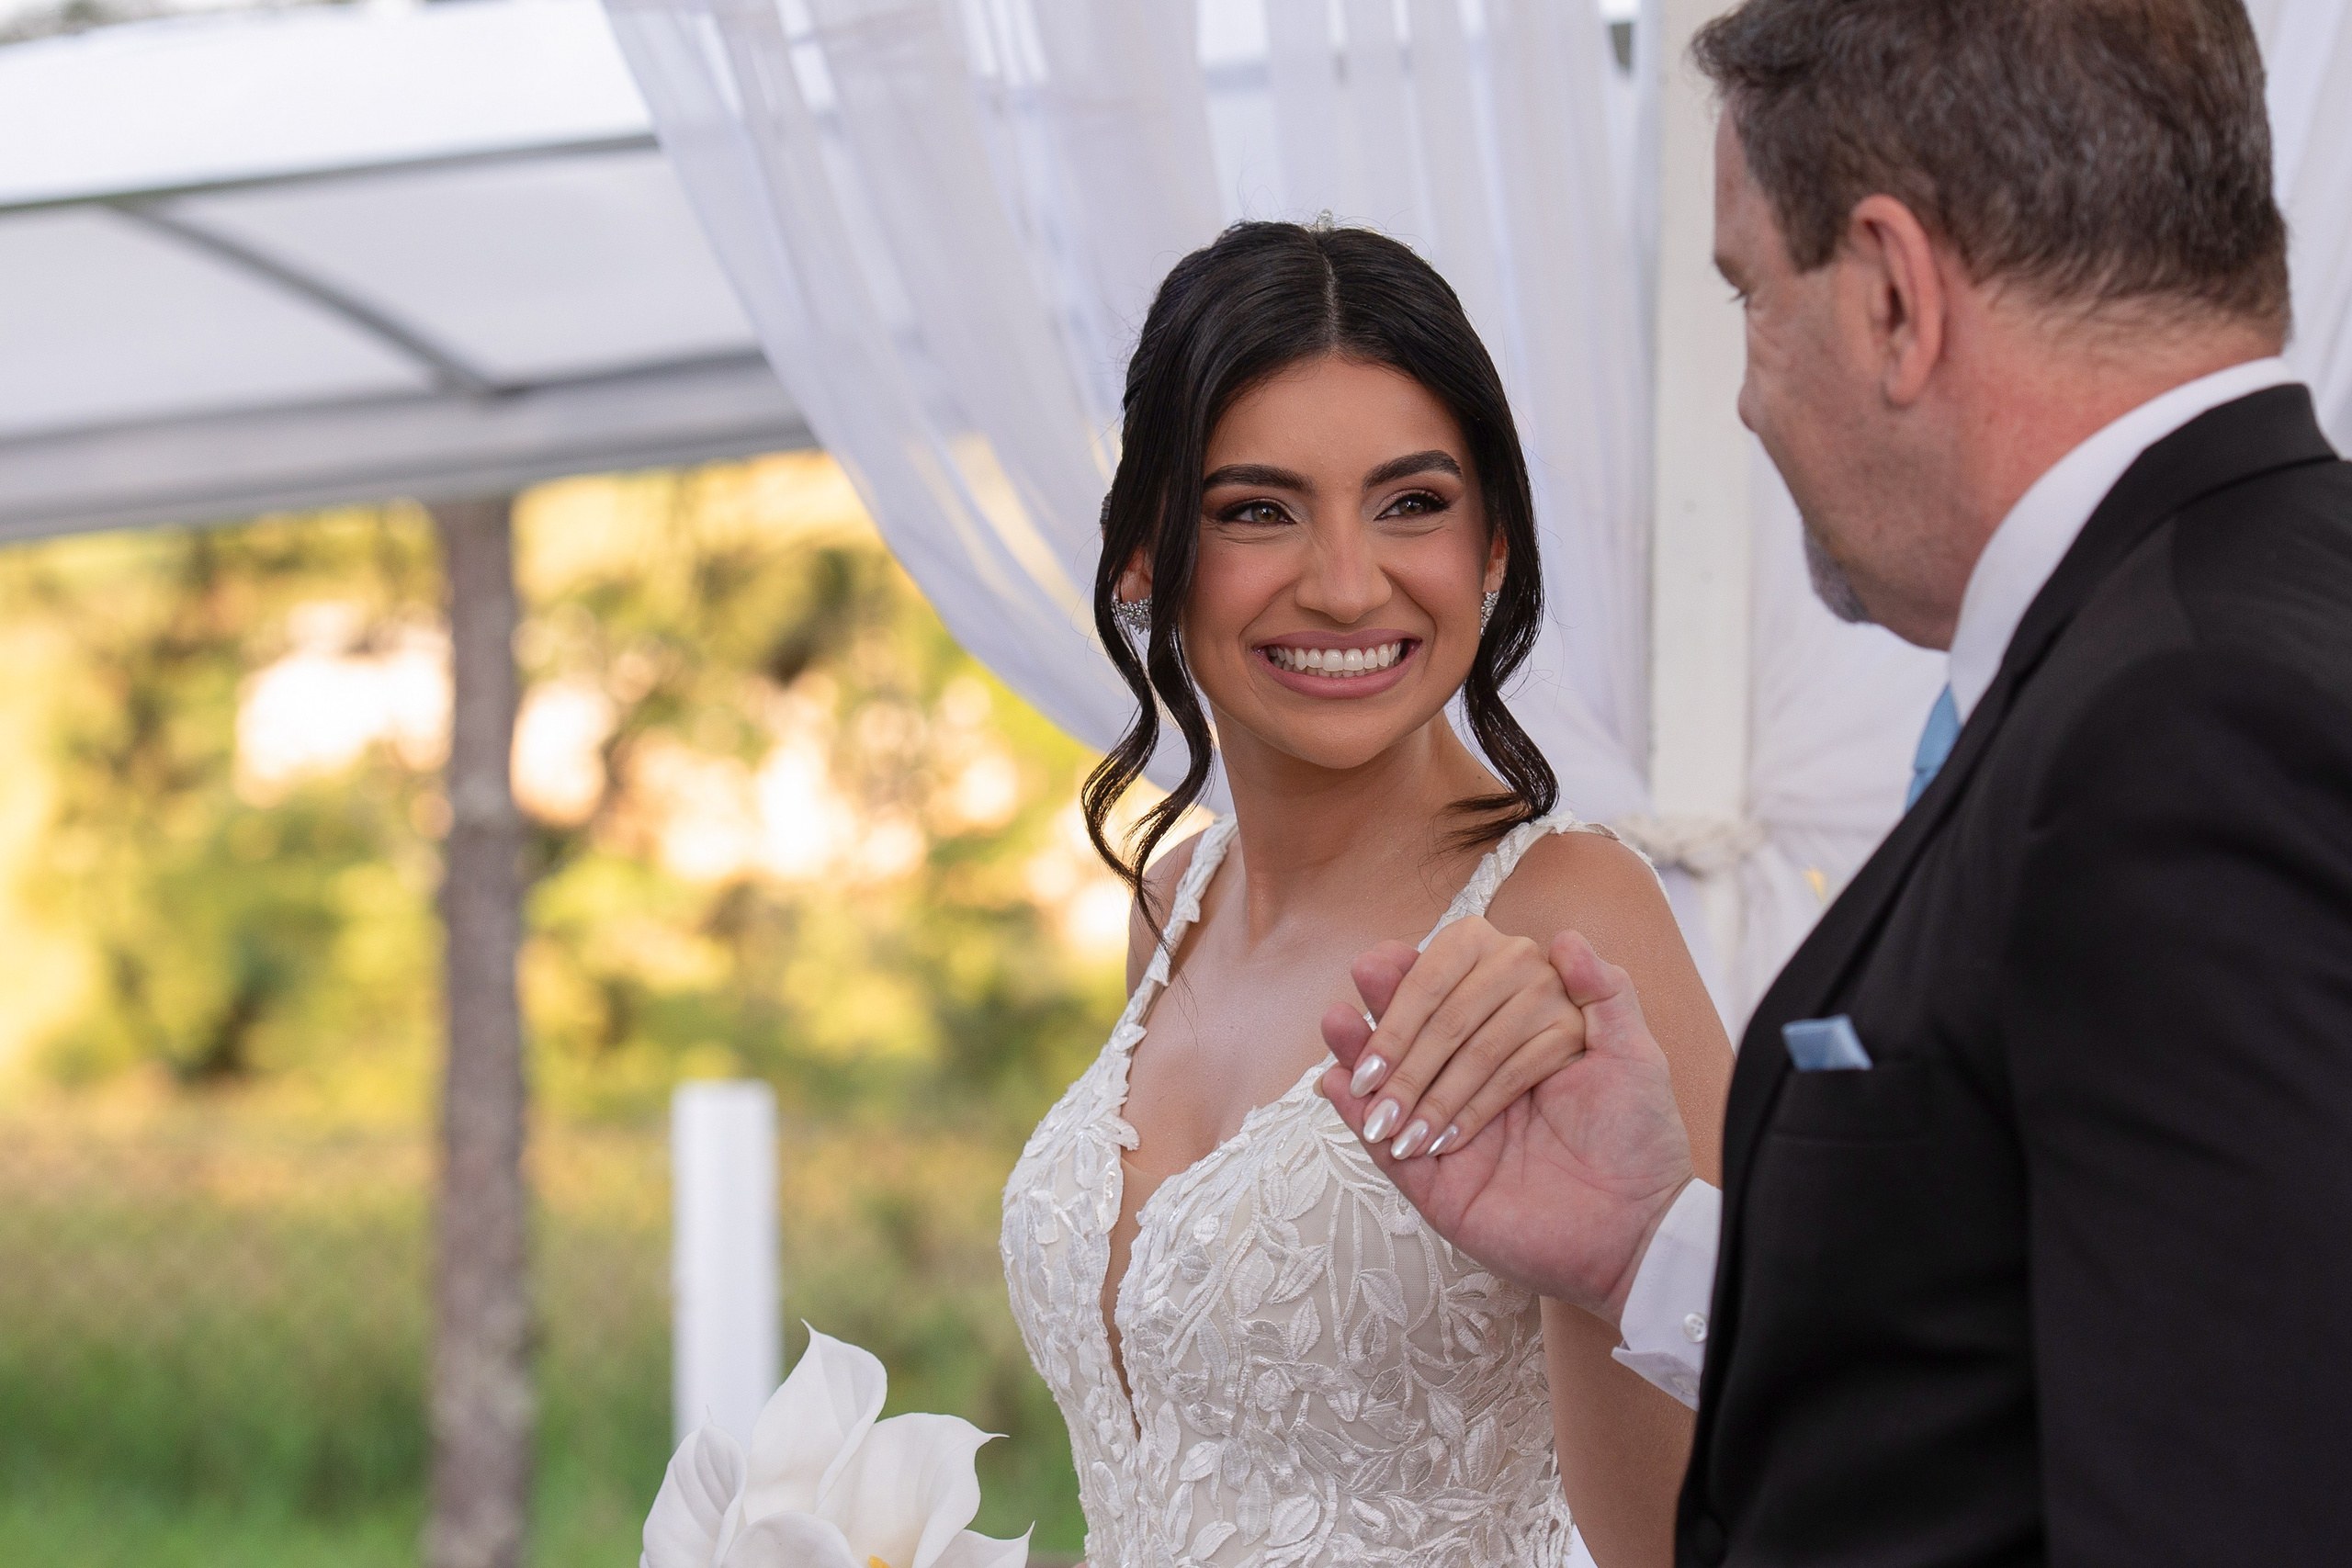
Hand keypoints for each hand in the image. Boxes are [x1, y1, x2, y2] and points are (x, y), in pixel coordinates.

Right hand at [1321, 931, 1694, 1324]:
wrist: (1635, 1234)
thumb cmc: (1638, 1143)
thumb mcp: (1634, 1057)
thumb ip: (1604, 994)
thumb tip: (1564, 936)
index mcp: (1515, 1039)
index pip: (1463, 993)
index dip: (1432, 975)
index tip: (1409, 951)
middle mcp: (1475, 1077)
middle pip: (1421, 1032)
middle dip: (1393, 1007)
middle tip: (1368, 972)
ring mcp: (1445, 1127)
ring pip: (1390, 1081)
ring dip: (1359, 1047)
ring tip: (1337, 1020)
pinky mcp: (1428, 1180)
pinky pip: (1379, 1143)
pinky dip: (1351, 1113)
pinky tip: (1335, 1082)